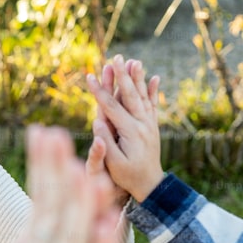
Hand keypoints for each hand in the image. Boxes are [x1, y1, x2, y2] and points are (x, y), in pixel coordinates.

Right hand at [86, 55, 163, 202]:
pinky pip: (153, 105)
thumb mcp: (114, 165)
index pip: (111, 107)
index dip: (99, 90)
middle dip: (121, 75)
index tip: (89, 75)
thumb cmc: (128, 177)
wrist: (152, 185)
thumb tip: (98, 122)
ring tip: (135, 60)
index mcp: (130, 132)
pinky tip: (154, 78)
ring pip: (142, 96)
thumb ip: (106, 144)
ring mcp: (149, 124)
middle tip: (116, 57)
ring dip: (137, 77)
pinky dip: (153, 91)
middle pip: (129, 95)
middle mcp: (142, 124)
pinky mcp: (152, 127)